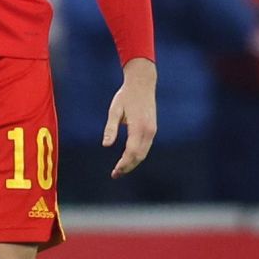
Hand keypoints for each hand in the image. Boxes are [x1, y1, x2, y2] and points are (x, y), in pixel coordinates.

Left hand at [104, 58, 157, 176]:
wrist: (142, 83)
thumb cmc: (125, 96)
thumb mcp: (114, 110)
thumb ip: (110, 128)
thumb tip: (106, 145)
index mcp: (139, 127)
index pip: (132, 152)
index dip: (124, 164)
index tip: (115, 172)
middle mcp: (149, 131)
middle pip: (139, 156)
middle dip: (128, 167)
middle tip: (115, 174)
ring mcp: (152, 130)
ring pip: (144, 152)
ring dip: (133, 162)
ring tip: (120, 170)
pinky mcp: (152, 129)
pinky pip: (145, 146)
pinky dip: (137, 155)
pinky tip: (128, 158)